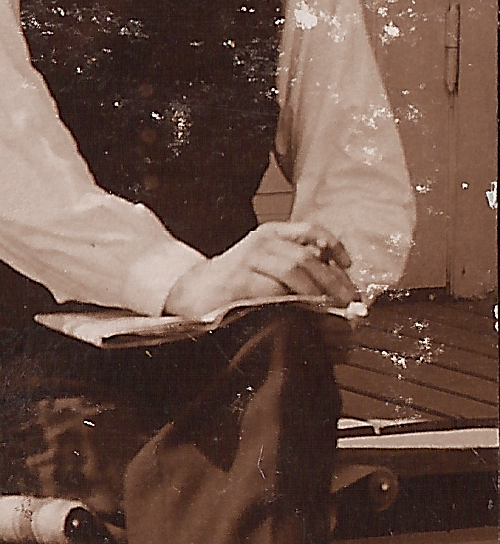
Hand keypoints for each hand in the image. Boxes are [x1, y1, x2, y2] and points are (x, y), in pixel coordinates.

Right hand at [165, 221, 359, 321]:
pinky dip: (296, 300)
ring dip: (318, 291)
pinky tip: (306, 311)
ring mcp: (249, 259)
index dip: (334, 247)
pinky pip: (275, 289)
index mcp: (271, 234)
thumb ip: (297, 270)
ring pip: (294, 268)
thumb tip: (338, 290)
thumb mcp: (267, 266)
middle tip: (348, 302)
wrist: (194, 293)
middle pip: (308, 256)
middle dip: (333, 280)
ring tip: (331, 309)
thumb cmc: (238, 284)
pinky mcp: (239, 279)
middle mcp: (261, 241)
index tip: (349, 266)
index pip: (311, 232)